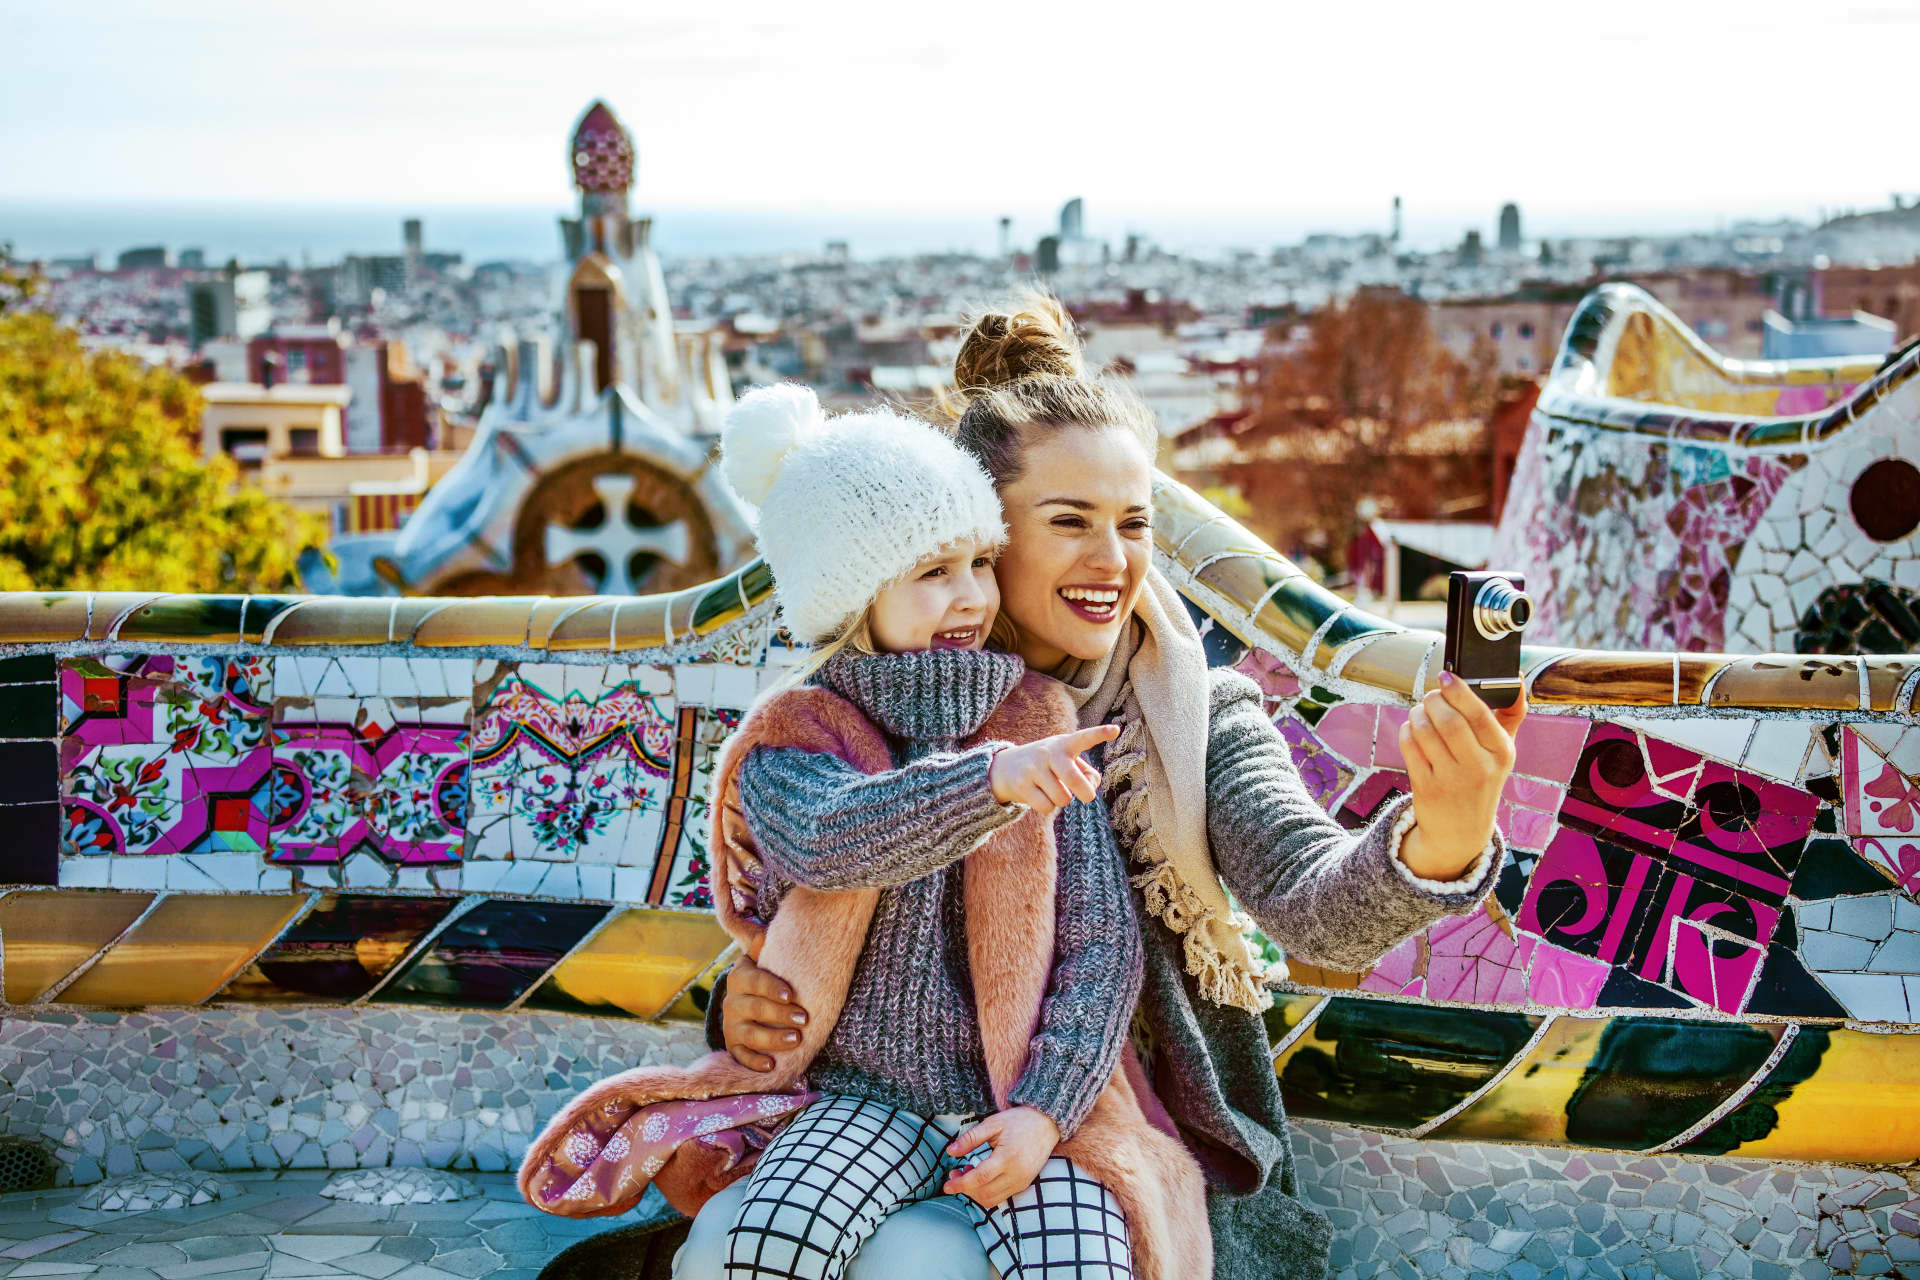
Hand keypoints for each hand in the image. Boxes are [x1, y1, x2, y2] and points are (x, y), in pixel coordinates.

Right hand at [720, 953, 809, 1072]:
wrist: (750, 1003)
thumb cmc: (768, 980)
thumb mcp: (765, 963)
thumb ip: (765, 950)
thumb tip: (762, 936)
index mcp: (740, 977)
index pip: (755, 981)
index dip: (772, 988)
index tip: (791, 995)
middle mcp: (731, 1002)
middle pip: (755, 1008)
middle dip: (780, 1015)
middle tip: (804, 1019)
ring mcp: (730, 1025)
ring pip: (750, 1034)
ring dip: (773, 1039)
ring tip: (796, 1040)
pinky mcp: (733, 1046)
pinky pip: (741, 1056)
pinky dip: (755, 1062)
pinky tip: (772, 1066)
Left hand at [942, 1106, 1059, 1209]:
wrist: (1047, 1123)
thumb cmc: (1018, 1121)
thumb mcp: (992, 1124)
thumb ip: (970, 1138)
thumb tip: (949, 1151)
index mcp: (1007, 1158)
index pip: (980, 1178)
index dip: (961, 1184)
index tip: (946, 1185)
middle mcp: (1016, 1174)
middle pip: (984, 1193)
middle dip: (965, 1189)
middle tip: (953, 1174)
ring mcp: (1022, 1181)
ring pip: (993, 1199)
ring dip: (975, 1192)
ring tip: (966, 1173)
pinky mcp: (1025, 1184)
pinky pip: (1002, 1196)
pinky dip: (987, 1192)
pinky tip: (981, 1176)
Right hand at [988, 724, 1118, 819]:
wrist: (1004, 767)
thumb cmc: (1048, 766)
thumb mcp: (1067, 762)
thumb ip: (1087, 774)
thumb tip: (1090, 787)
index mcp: (1065, 744)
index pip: (1084, 737)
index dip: (1100, 734)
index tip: (1116, 730)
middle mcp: (1049, 752)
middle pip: (1075, 780)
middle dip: (1085, 793)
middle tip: (1086, 797)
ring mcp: (1033, 768)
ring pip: (1062, 798)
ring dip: (1062, 800)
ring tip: (1052, 790)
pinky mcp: (1021, 784)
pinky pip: (1046, 807)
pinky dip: (1047, 807)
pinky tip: (1039, 796)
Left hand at [1396, 671, 1526, 879]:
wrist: (1461, 831)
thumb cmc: (1482, 779)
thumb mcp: (1502, 753)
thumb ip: (1510, 715)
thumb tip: (1515, 678)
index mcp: (1502, 753)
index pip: (1480, 714)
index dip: (1459, 691)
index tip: (1447, 677)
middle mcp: (1479, 768)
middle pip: (1449, 721)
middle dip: (1434, 701)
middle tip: (1431, 696)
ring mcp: (1451, 780)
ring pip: (1425, 731)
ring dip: (1418, 714)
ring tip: (1421, 711)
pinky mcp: (1426, 788)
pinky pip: (1410, 747)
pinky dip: (1407, 731)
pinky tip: (1413, 729)